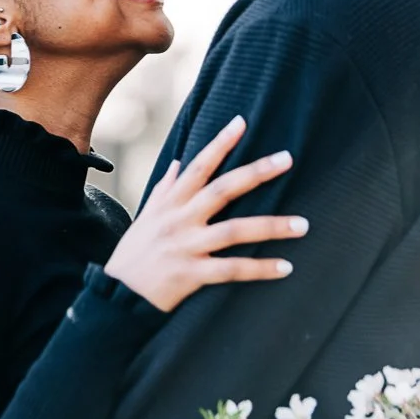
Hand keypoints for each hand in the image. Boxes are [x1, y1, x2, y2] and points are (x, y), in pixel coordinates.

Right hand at [104, 118, 304, 313]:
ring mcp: (186, 247)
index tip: (241, 122)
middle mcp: (179, 221)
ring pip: (234, 231)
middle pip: (221, 190)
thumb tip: (179, 163)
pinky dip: (260, 269)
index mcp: (169, 204)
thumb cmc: (133, 255)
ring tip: (303, 225)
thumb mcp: (145, 217)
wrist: (117, 296)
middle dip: (255, 173)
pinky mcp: (190, 275)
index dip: (219, 144)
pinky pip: (231, 270)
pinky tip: (286, 267)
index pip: (198, 166)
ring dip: (271, 227)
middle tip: (287, 159)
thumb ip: (164, 190)